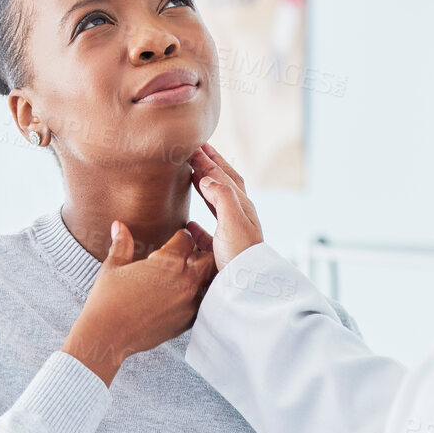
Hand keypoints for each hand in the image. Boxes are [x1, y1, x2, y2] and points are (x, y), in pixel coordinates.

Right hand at [61, 222, 215, 384]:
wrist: (107, 335)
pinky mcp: (188, 320)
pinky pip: (202, 302)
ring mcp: (189, 302)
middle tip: (182, 256)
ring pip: (208, 281)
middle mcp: (184, 280)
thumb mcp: (113, 266)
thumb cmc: (106, 299)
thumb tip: (118, 225)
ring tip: (183, 276)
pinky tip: (182, 296)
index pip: (185, 239)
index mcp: (167, 261)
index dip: (180, 237)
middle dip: (195, 254)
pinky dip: (196, 296)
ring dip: (199, 275)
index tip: (175, 239)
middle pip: (205, 257)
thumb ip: (122, 243)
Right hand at [189, 143, 264, 268]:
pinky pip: (207, 232)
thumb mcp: (232, 221)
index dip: (209, 159)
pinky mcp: (221, 251)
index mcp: (241, 206)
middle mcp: (238, 217)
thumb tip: (205, 177)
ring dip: (204, 187)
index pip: (222, 176)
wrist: (246, 288)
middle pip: (223, 184)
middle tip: (195, 150)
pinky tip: (187, 225)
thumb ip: (221, 196)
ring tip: (192, 176)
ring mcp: (231, 233)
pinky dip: (196, 223)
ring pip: (216, 203)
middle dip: (210, 165)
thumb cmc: (240, 255)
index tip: (194, 145)